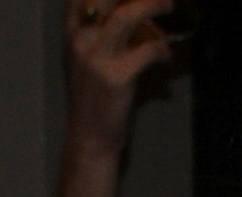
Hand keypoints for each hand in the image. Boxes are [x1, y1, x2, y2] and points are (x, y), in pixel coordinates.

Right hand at [62, 0, 174, 162]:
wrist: (90, 138)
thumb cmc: (94, 99)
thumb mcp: (91, 61)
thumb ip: (108, 34)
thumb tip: (143, 17)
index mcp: (74, 35)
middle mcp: (82, 42)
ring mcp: (98, 59)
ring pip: (128, 15)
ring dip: (153, 5)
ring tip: (168, 5)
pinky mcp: (117, 77)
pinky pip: (148, 50)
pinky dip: (162, 49)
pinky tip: (166, 56)